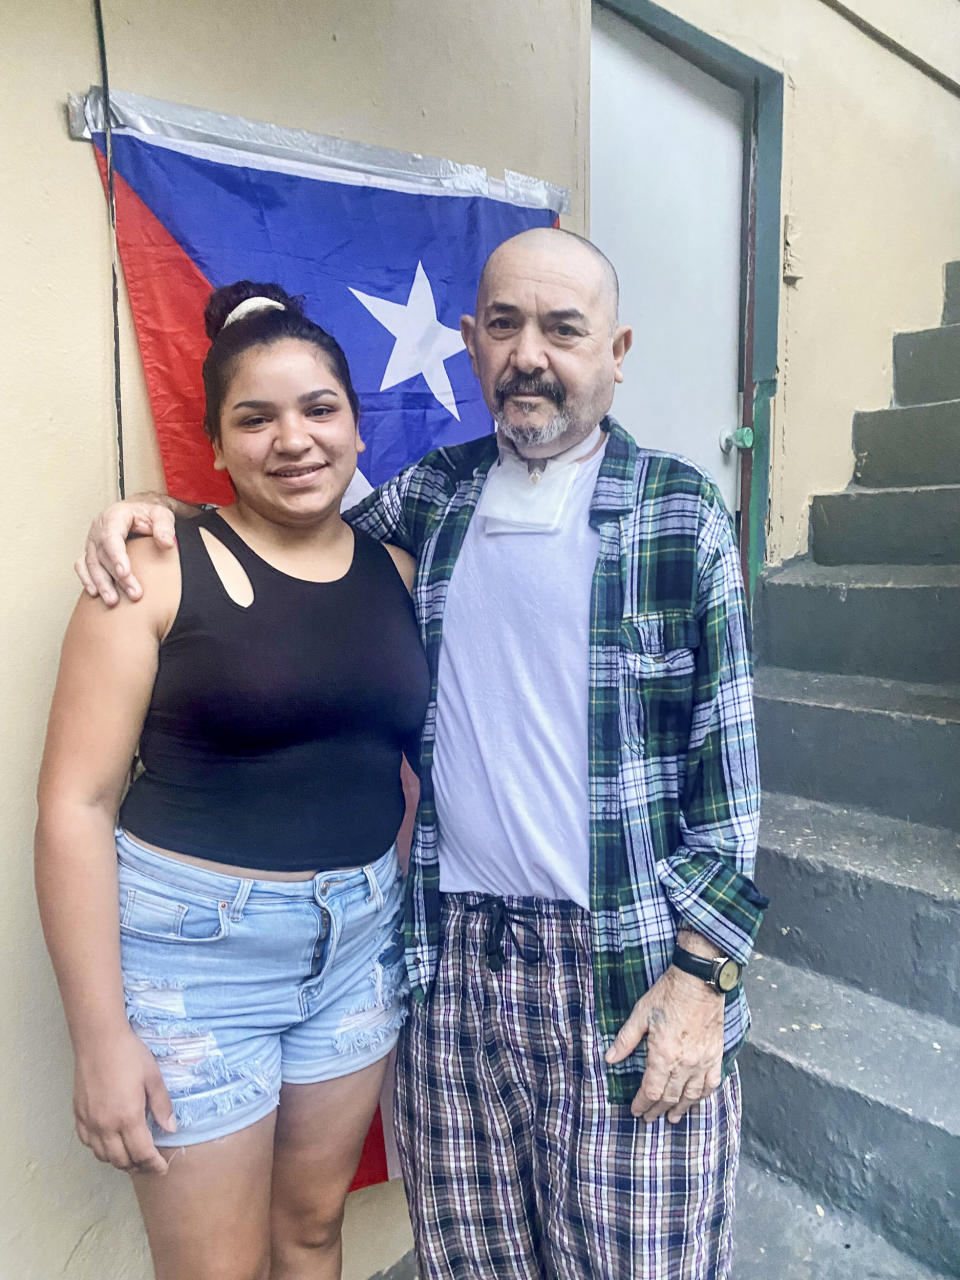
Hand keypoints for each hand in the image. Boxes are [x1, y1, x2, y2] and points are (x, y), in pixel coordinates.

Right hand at [73, 1029, 176, 1173]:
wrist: (99, 1039)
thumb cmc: (129, 1054)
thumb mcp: (153, 1077)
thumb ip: (162, 1106)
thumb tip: (170, 1129)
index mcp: (128, 1117)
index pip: (142, 1153)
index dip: (154, 1165)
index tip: (162, 1168)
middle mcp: (106, 1125)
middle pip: (121, 1160)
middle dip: (138, 1166)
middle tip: (150, 1164)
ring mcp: (89, 1121)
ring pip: (102, 1156)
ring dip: (118, 1161)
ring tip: (132, 1157)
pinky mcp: (78, 1115)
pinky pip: (87, 1143)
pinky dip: (100, 1150)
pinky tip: (109, 1143)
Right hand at [75, 495, 176, 605]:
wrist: (139, 512)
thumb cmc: (149, 514)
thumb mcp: (162, 514)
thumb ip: (164, 526)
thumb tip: (166, 543)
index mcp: (115, 516)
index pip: (111, 536)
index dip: (116, 556)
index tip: (125, 573)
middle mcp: (99, 528)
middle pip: (103, 555)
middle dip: (116, 577)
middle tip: (134, 594)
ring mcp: (93, 541)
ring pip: (92, 563)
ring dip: (101, 583)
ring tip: (113, 601)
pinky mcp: (91, 551)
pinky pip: (83, 566)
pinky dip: (87, 579)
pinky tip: (95, 593)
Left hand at [605, 966, 723, 1123]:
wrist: (699, 980)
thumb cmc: (668, 994)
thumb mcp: (641, 1014)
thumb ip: (625, 1040)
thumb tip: (610, 1058)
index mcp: (663, 1055)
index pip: (651, 1090)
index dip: (642, 1103)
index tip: (636, 1110)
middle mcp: (684, 1063)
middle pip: (670, 1097)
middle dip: (658, 1110)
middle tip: (650, 1118)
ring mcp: (703, 1060)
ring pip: (691, 1095)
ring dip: (681, 1108)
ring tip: (673, 1118)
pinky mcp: (715, 1054)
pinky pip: (711, 1083)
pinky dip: (703, 1095)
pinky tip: (696, 1099)